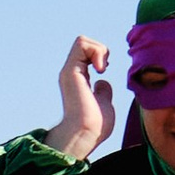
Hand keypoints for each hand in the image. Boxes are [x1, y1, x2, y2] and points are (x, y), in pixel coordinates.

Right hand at [50, 35, 115, 160]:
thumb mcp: (104, 103)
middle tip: (105, 68)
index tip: (105, 71)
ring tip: (103, 67)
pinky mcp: (71, 70)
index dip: (100, 55)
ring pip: (82, 40)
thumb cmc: (95, 126)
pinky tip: (101, 69)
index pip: (86, 53)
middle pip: (83, 43)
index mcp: (78, 79)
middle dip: (100, 49)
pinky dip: (96, 51)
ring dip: (99, 49)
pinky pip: (81, 43)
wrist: (85, 134)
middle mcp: (71, 72)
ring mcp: (69, 71)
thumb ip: (102, 91)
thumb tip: (102, 83)